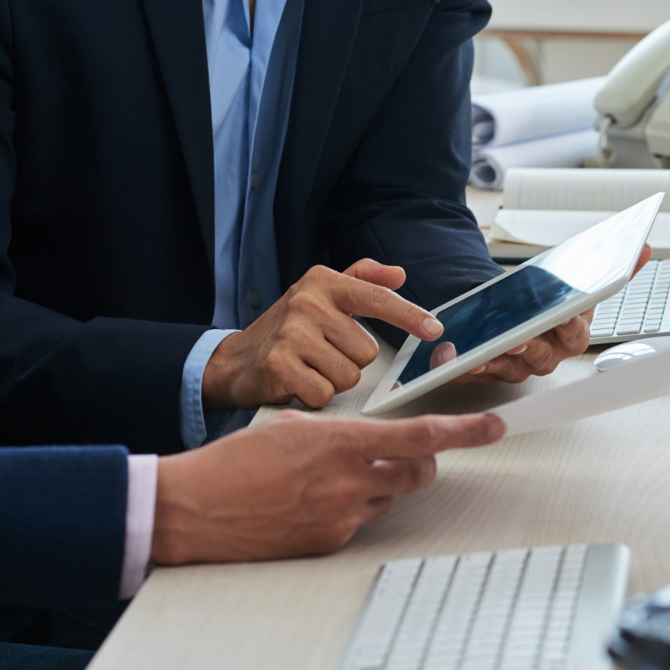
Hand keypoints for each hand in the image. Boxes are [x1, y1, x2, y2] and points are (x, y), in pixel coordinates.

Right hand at [150, 411, 504, 563]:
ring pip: (390, 497)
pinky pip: (360, 522)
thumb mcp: (293, 425)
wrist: (194, 509)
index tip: (495, 426)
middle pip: (420, 473)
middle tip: (410, 454)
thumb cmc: (235, 462)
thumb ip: (341, 431)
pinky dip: (350, 508)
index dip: (467, 432)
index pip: (421, 436)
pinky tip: (311, 503)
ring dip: (379, 485)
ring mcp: (341, 517)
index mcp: (341, 442)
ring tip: (332, 478)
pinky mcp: (330, 544)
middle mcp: (349, 481)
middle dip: (424, 462)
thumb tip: (370, 438)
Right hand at [203, 260, 441, 410]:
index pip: (377, 299)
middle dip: (349, 361)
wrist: (234, 361)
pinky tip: (297, 383)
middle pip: (366, 352)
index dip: (409, 315)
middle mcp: (307, 302)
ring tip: (309, 369)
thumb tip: (399, 274)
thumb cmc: (286, 330)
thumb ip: (361, 280)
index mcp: (322, 282)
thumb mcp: (320, 295)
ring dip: (333, 380)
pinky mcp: (279, 365)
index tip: (435, 329)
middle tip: (321, 356)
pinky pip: (325, 392)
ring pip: (348, 375)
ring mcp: (291, 333)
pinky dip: (315, 395)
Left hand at [452, 245, 653, 383]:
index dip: (570, 325)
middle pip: (542, 354)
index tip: (565, 315)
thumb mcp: (577, 284)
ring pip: (508, 365)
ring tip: (480, 350)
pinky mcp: (491, 370)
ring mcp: (520, 366)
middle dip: (530, 345)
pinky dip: (466, 366)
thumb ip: (614, 270)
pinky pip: (479, 371)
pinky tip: (453, 356)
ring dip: (494, 359)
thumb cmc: (547, 300)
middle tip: (519, 338)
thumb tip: (645, 248)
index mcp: (573, 336)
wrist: (516, 315)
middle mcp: (549, 356)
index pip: (576, 333)